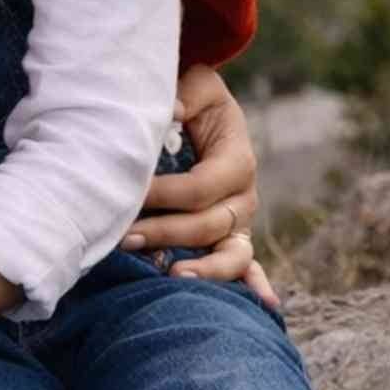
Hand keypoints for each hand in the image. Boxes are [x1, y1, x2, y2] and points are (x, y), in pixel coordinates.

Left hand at [122, 66, 279, 310]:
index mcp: (238, 160)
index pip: (200, 187)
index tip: (128, 193)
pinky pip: (246, 267)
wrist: (205, 110)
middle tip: (124, 238)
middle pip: (208, 226)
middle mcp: (244, 196)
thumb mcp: (196, 83)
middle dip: (164, 233)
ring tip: (170, 275)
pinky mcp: (232, 237)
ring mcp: (240, 222)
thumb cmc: (194, 97)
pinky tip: (265, 306)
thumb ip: (186, 93)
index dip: (164, 194)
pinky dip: (255, 286)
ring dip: (201, 269)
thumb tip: (171, 111)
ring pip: (230, 256)